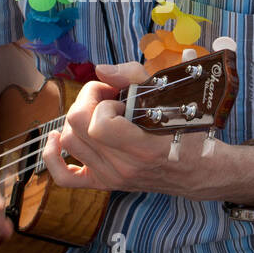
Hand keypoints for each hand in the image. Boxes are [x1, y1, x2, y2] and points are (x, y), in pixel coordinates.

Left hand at [41, 60, 222, 196]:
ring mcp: (111, 177)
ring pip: (68, 142)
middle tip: (108, 96)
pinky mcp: (105, 183)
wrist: (200, 171)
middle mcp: (123, 167)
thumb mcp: (171, 97)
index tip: (120, 97)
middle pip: (76, 127)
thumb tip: (101, 70)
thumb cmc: (189, 132)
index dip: (102, 102)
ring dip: (77, 120)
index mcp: (143, 148)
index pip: (98, 124)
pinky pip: (65, 178)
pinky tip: (56, 139)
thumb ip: (134, 77)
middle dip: (87, 102)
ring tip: (99, 113)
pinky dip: (53, 157)